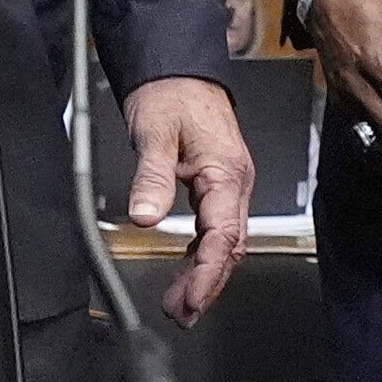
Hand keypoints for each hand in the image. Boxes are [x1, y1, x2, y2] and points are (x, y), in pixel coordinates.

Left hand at [117, 74, 255, 323]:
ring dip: (205, 274)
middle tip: (183, 313)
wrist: (180, 68)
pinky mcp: (217, 184)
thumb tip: (146, 217)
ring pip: (225, 241)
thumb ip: (151, 178)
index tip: (191, 300)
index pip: (222, 236)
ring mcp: (229, 184)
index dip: (207, 273)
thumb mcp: (155, 133)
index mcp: (226, 173)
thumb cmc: (172, 94)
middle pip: (230, 247)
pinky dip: (202, 254)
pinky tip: (186, 270)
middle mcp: (235, 182)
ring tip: (182, 304)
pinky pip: (216, 228)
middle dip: (208, 284)